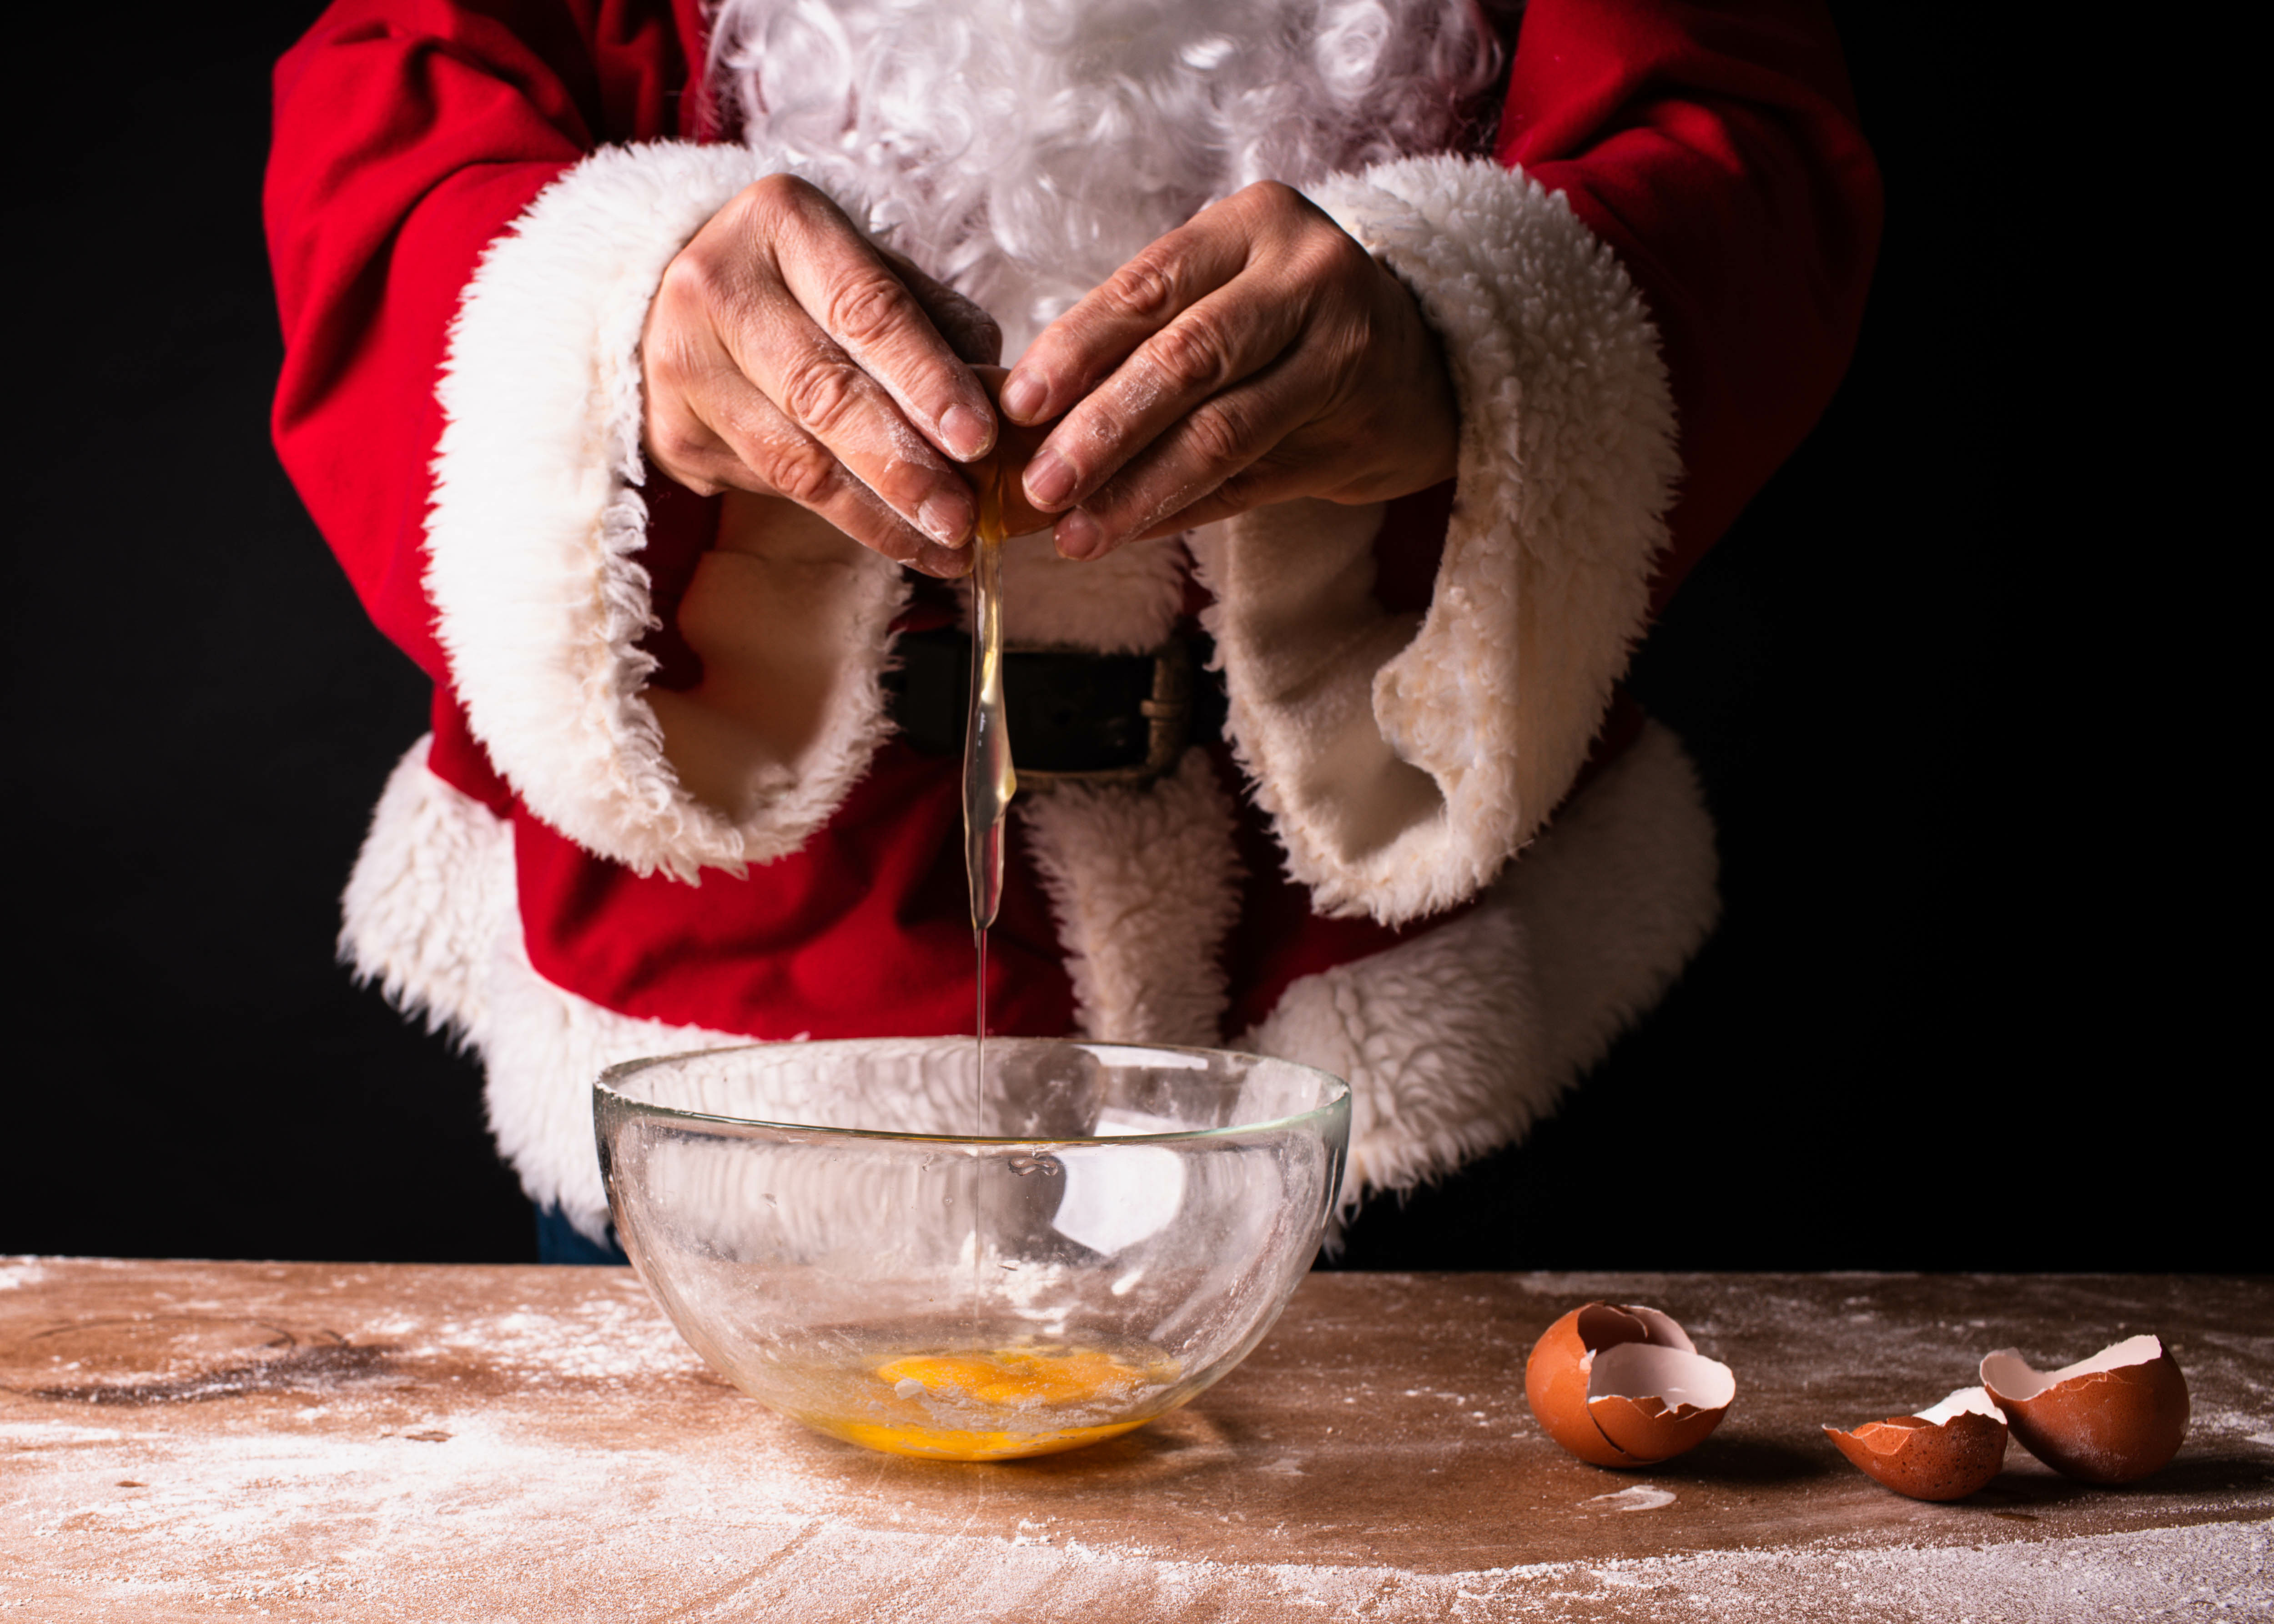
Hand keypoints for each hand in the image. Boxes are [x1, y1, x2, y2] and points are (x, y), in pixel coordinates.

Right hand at [641, 174, 1003, 576]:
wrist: (684, 301)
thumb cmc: (806, 285)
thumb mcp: (872, 271)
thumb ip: (939, 328)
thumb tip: (1003, 411)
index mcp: (781, 223)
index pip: (866, 310)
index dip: (926, 380)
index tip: (978, 439)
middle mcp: (717, 288)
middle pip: (823, 394)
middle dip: (904, 468)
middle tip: (963, 518)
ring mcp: (684, 365)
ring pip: (794, 460)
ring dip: (880, 515)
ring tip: (945, 548)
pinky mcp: (674, 434)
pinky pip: (772, 488)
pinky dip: (843, 518)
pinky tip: (897, 536)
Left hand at [999, 181, 1459, 560]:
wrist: (1421, 358)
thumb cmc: (1285, 318)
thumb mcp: (1223, 285)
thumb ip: (1139, 332)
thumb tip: (1022, 412)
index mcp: (1255, 224)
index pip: (1148, 287)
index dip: (1077, 349)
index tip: (1018, 406)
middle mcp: (1307, 279)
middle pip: (1187, 361)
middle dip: (1102, 431)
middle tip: (1039, 486)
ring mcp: (1342, 356)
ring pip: (1222, 433)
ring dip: (1138, 490)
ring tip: (1076, 532)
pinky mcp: (1358, 433)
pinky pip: (1252, 481)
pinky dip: (1182, 510)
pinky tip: (1130, 531)